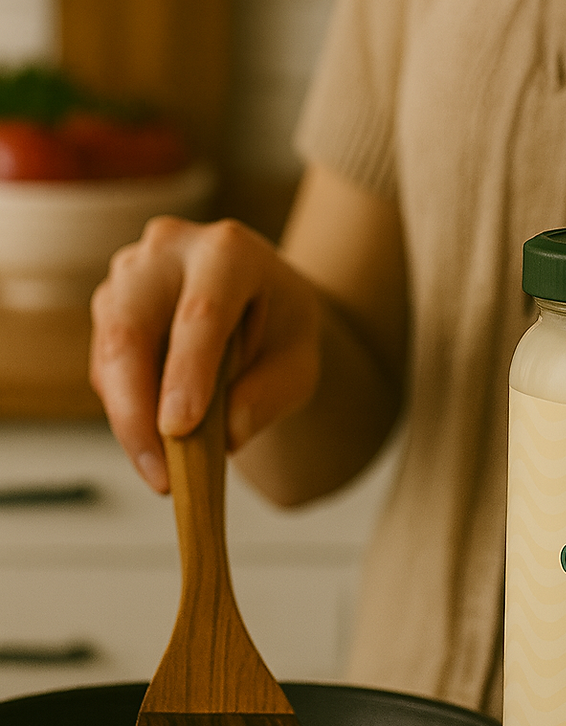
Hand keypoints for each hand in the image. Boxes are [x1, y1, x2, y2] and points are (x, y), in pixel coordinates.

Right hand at [90, 215, 325, 492]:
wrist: (263, 304)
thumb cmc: (282, 331)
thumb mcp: (299, 364)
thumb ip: (270, 394)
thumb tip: (226, 432)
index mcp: (229, 251)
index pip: (202, 312)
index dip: (187, 372)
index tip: (178, 429)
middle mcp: (169, 250)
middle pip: (132, 328)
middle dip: (137, 408)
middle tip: (159, 476)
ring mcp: (130, 275)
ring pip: (110, 352)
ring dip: (128, 420)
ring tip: (162, 475)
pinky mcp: (109, 307)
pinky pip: (106, 368)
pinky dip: (126, 413)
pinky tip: (154, 446)